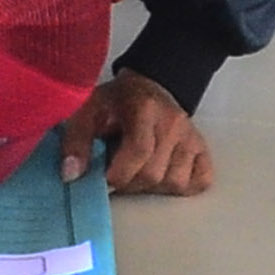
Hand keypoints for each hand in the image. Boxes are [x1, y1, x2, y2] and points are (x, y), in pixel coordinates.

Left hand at [59, 72, 215, 194]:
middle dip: (129, 182)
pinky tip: (162, 174)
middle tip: (116, 173)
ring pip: (175, 182)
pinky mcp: (203, 149)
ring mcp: (192, 137)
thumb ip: (76, 140)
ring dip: (152, 187)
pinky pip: (200, 181)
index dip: (117, 173)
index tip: (103, 178)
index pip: (138, 151)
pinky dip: (180, 186)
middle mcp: (174, 123)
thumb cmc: (116, 102)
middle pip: (154, 174)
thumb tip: (71, 175)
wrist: (149, 87)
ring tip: (137, 171)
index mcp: (144, 108)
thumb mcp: (88, 110)